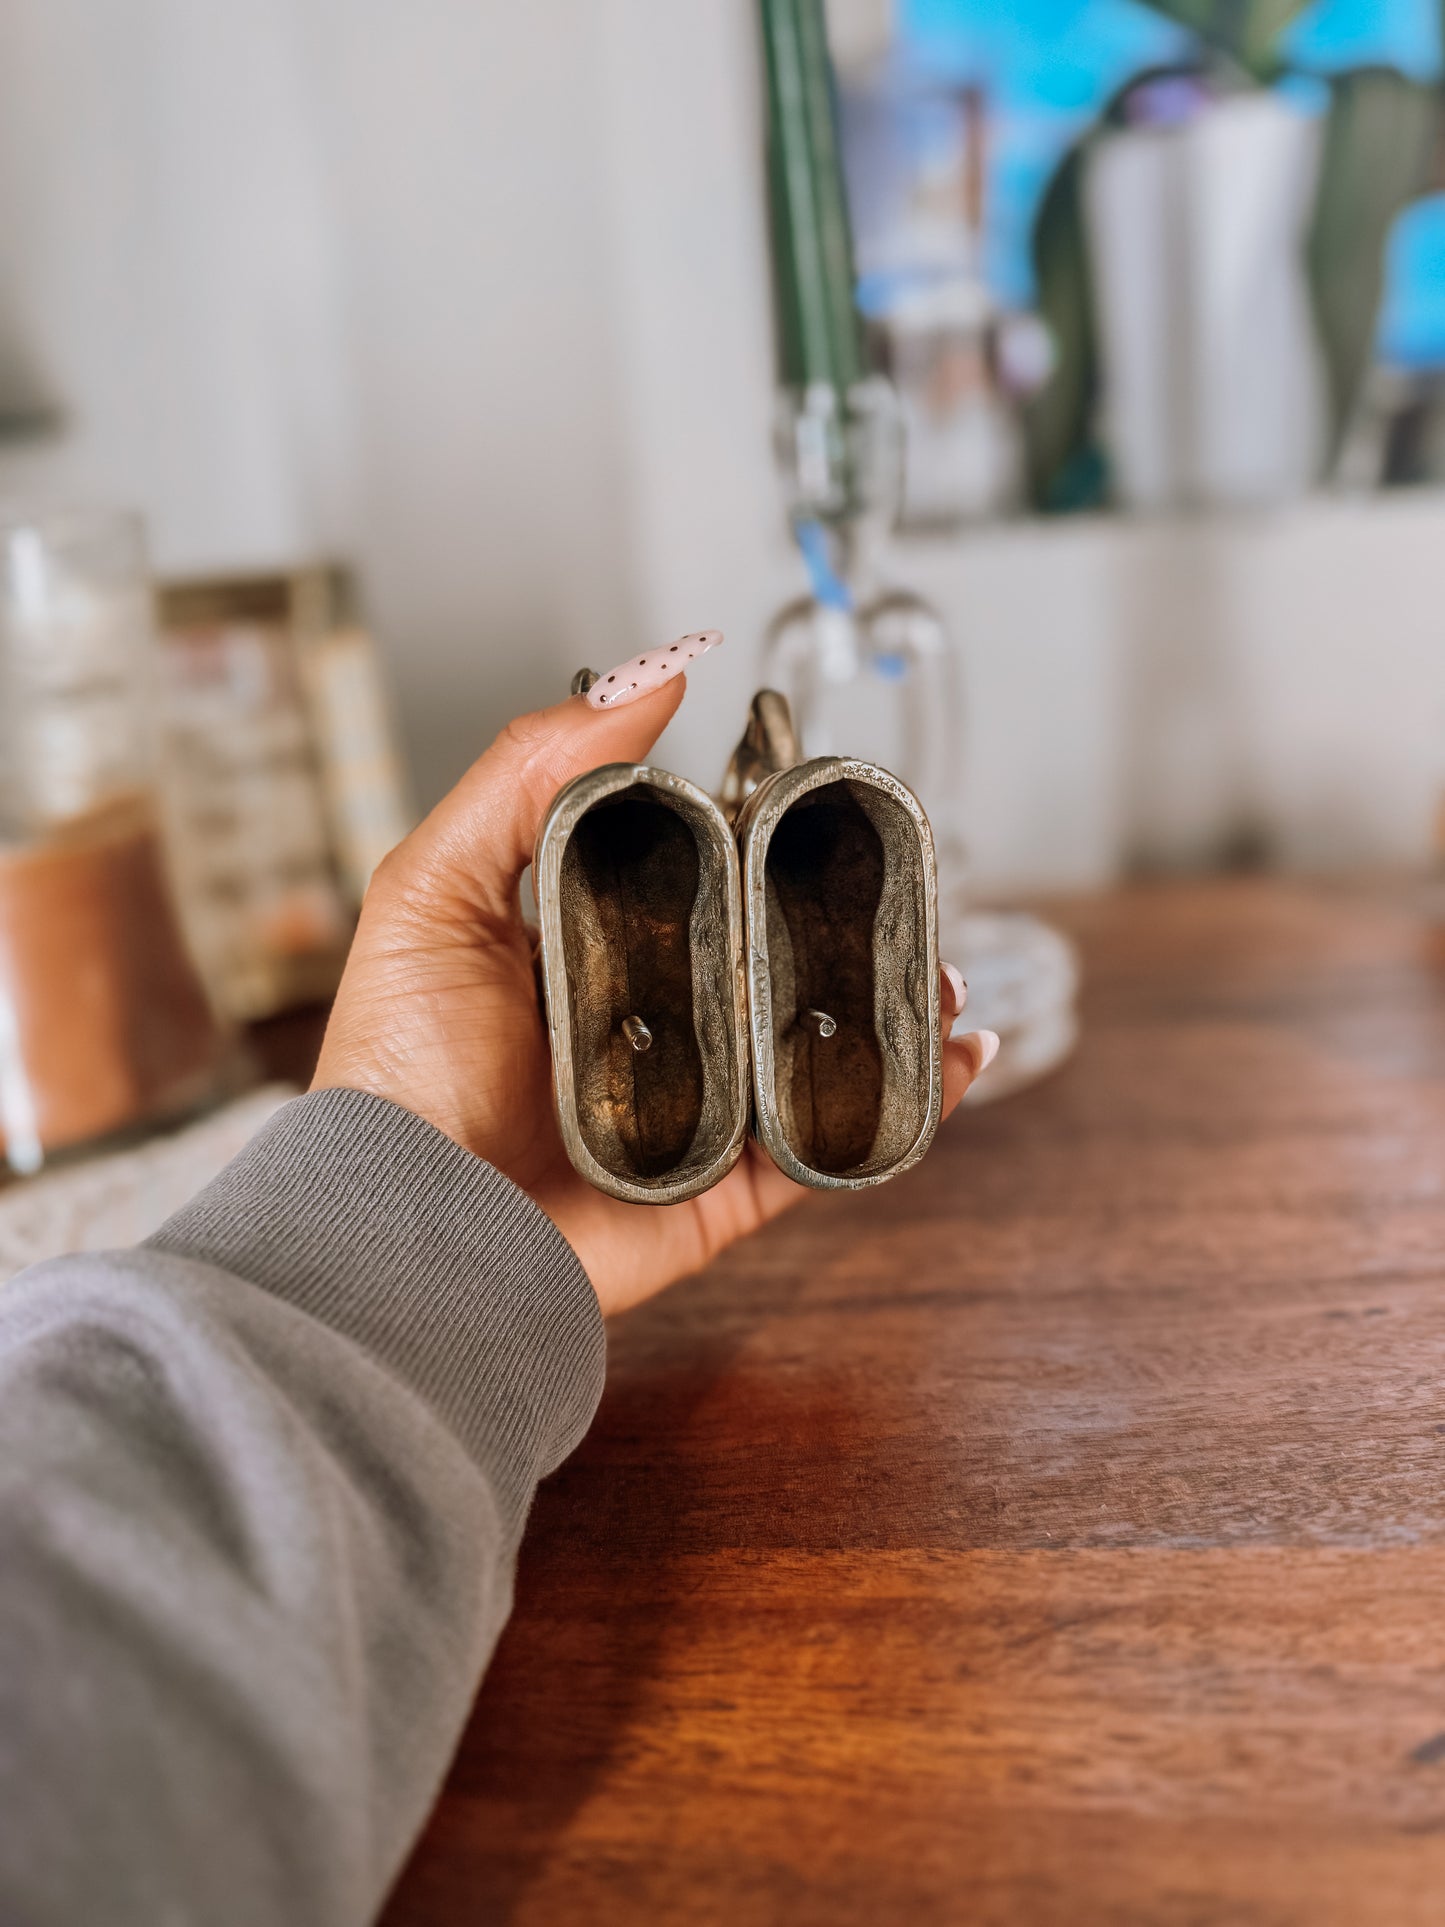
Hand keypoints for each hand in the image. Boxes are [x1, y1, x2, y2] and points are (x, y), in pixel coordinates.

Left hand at [313, 673, 996, 1314]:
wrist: (404, 1234)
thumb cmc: (398, 1070)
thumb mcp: (435, 888)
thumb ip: (528, 774)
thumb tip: (650, 677)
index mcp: (590, 949)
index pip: (696, 878)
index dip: (764, 840)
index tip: (822, 802)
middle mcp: (651, 1025)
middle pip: (774, 959)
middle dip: (849, 922)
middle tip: (905, 885)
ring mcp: (697, 1110)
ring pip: (820, 1046)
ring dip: (896, 1003)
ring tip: (944, 967)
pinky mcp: (725, 1191)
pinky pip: (832, 1147)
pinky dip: (911, 1108)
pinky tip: (959, 1056)